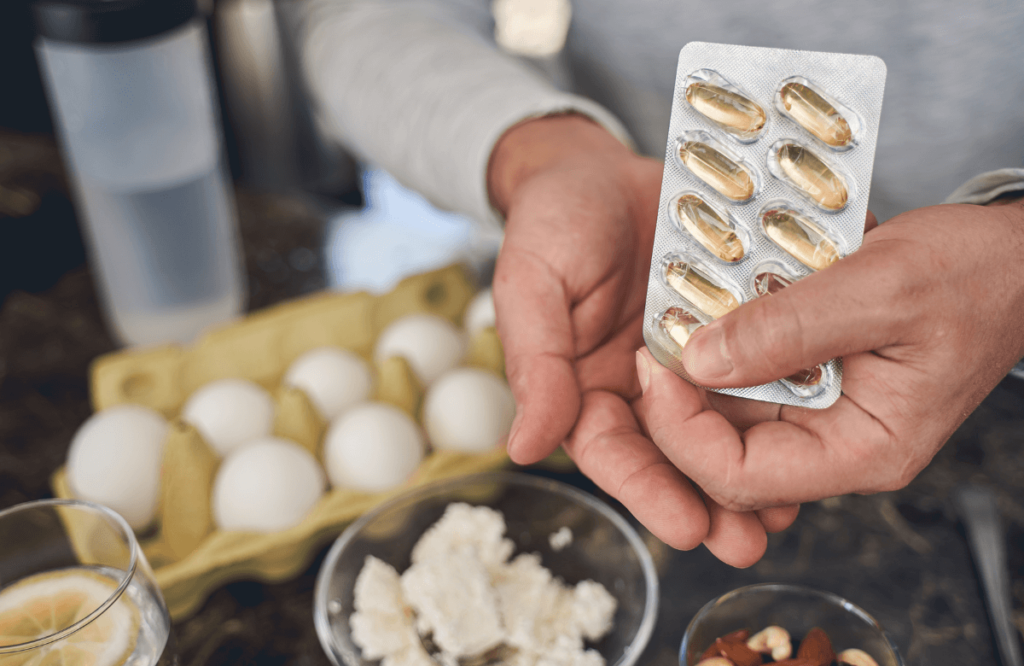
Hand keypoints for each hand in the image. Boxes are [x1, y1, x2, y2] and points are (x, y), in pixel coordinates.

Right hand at [488, 115, 798, 565]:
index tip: (686, 525)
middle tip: (745, 542)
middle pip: (672, 457)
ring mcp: (690, 363)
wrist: (602, 170)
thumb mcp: (533, 283)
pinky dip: (781, 410)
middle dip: (708, 503)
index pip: (612, 452)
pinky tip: (812, 439)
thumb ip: (535, 362)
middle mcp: (640, 387)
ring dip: (753, 476)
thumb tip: (524, 448)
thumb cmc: (555, 222)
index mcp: (583, 387)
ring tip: (788, 514)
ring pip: (720, 428)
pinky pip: (756, 376)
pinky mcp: (731, 332)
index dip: (647, 490)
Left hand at [637, 199, 1023, 511]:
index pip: (740, 478)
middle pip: (723, 452)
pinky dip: (728, 343)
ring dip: (699, 366)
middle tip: (654, 338)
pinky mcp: (814, 381)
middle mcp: (835, 445)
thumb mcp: (881, 290)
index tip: (657, 368)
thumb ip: (789, 328)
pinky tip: (715, 304)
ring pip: (730, 412)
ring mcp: (822, 414)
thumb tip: (700, 359)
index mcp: (861, 451)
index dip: (682, 432)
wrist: (1014, 260)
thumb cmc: (975, 277)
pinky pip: (752, 375)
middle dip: (678, 400)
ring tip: (679, 313)